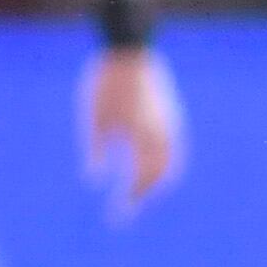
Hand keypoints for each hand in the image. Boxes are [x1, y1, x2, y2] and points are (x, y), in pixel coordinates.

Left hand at [83, 45, 185, 218]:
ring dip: (156, 181)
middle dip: (144, 194)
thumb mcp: (94, 118)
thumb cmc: (106, 83)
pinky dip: (163, 165)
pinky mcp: (169, 116)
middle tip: (126, 208)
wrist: (129, 50)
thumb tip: (93, 181)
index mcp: (143, 136)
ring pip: (171, 164)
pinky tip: (148, 168)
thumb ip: (96, 151)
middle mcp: (162, 133)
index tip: (117, 216)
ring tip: (139, 192)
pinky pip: (172, 149)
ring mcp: (170, 124)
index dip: (130, 200)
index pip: (140, 179)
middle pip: (160, 175)